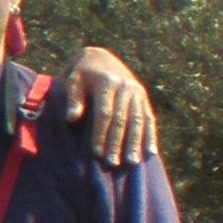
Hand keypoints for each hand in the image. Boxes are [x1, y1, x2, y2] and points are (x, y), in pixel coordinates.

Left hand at [55, 45, 159, 165]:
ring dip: (136, 142)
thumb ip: (72, 99)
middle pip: (123, 119)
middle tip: (112, 163)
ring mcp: (137, 92)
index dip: (101, 133)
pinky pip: (148, 118)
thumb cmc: (79, 75)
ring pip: (138, 120)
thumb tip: (71, 118)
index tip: (96, 152)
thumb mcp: (72, 81)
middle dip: (117, 142)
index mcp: (107, 83)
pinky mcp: (143, 98)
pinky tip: (150, 152)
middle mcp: (126, 87)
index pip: (105, 113)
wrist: (98, 59)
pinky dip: (150, 135)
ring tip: (132, 162)